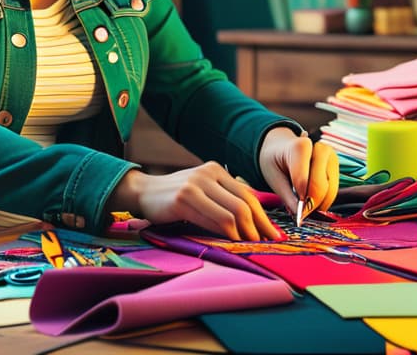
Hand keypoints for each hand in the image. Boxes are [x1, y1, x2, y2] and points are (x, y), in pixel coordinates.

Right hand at [106, 162, 281, 240]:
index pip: (248, 195)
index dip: (263, 217)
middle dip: (258, 227)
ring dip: (245, 233)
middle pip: (244, 204)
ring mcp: (195, 185)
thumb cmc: (175, 197)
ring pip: (232, 212)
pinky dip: (226, 233)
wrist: (143, 192)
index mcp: (216, 170)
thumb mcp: (202, 191)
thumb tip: (253, 221)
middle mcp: (208, 174)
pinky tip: (231, 242)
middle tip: (266, 244)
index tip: (273, 234)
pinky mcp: (183, 199)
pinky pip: (214, 219)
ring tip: (250, 246)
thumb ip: (223, 199)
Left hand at [258, 127, 338, 220]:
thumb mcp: (274, 179)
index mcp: (301, 146)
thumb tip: (301, 216)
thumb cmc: (275, 161)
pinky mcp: (336, 166)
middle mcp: (321, 149)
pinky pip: (333, 190)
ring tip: (305, 207)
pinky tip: (312, 200)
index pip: (304, 181)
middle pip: (321, 186)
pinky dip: (324, 200)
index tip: (297, 216)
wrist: (282, 147)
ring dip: (319, 204)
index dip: (301, 202)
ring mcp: (331, 157)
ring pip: (330, 190)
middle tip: (301, 215)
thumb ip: (288, 198)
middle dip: (311, 204)